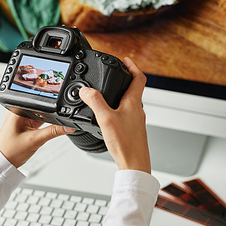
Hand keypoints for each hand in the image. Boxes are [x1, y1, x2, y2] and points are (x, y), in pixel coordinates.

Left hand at [0, 112, 74, 167]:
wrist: (3, 163)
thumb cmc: (10, 151)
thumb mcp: (35, 140)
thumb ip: (54, 132)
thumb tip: (68, 127)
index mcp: (17, 109)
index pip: (38, 101)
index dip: (51, 105)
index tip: (62, 110)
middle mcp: (19, 111)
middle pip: (41, 107)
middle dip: (50, 114)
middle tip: (57, 121)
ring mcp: (22, 119)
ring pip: (41, 115)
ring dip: (47, 121)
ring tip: (43, 130)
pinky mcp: (25, 125)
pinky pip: (39, 122)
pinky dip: (44, 126)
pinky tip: (43, 132)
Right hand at [79, 57, 150, 173]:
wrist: (135, 166)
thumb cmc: (125, 144)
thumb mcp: (106, 120)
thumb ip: (95, 102)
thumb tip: (86, 90)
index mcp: (134, 103)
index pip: (139, 78)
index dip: (132, 66)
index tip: (125, 59)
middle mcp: (138, 110)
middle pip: (135, 89)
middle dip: (125, 78)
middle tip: (116, 72)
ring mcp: (136, 121)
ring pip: (131, 102)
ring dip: (122, 93)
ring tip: (110, 91)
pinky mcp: (133, 131)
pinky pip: (127, 114)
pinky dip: (119, 108)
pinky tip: (109, 116)